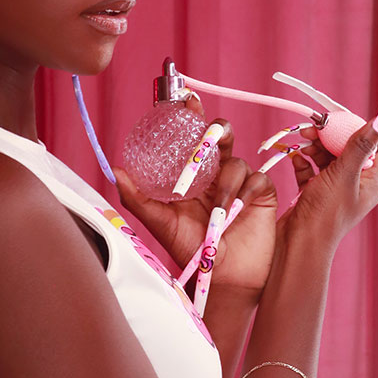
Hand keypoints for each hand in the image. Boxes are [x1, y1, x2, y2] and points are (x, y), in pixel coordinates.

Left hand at [112, 97, 277, 296]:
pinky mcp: (261, 192)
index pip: (191, 137)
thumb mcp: (160, 221)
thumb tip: (116, 171)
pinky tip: (239, 210)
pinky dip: (246, 191)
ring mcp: (240, 181)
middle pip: (220, 136)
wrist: (223, 278)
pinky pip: (256, 178)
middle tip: (208, 130)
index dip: (189, 116)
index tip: (184, 100)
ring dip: (226, 182)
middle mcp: (216, 173)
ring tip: (220, 210)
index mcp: (193, 175)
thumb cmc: (191, 249)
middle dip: (215, 128)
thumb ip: (138, 197)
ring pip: (236, 160)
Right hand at [279, 119, 377, 247]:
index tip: (341, 119)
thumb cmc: (325, 213)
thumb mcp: (344, 175)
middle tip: (313, 126)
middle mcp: (353, 186)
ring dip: (313, 147)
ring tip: (300, 140)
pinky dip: (302, 162)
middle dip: (329, 136)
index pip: (371, 149)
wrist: (297, 244)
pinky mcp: (312, 193)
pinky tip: (294, 157)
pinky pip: (310, 171)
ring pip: (325, 159)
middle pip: (345, 150)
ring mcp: (332, 190)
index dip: (358, 131)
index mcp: (369, 184)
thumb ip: (359, 146)